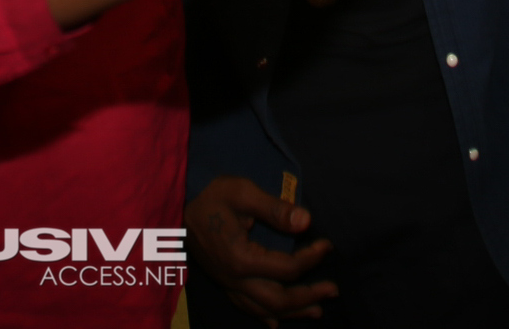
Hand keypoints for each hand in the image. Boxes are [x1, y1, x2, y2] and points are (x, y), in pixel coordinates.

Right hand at [185, 176, 336, 324]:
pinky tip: (276, 321)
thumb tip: (306, 221)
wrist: (175, 201)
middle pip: (279, 299)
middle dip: (309, 296)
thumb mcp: (242, 192)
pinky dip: (265, 316)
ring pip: (265, 309)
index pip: (287, 268)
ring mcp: (227, 282)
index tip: (327, 245)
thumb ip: (275, 208)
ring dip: (293, 311)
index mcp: (241, 258)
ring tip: (318, 310)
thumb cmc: (210, 193)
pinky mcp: (222, 281)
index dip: (312, 258)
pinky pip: (245, 307)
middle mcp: (235, 278)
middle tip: (333, 289)